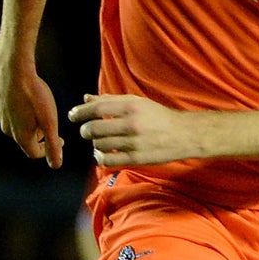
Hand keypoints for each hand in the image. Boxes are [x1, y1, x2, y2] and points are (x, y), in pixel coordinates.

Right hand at [0, 62, 65, 167]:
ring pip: (17, 126)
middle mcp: (6, 129)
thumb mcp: (49, 121)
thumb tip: (56, 166)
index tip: (60, 138)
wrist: (14, 69)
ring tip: (40, 111)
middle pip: (26, 140)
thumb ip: (53, 145)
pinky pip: (10, 114)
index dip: (49, 149)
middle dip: (40, 135)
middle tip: (50, 122)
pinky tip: (27, 101)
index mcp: (20, 135)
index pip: (35, 153)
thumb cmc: (34, 94)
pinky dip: (20, 112)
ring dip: (30, 123)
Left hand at [68, 93, 200, 165]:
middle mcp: (131, 124)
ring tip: (100, 142)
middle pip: (94, 128)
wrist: (185, 135)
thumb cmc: (159, 117)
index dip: (80, 112)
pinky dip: (100, 158)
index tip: (73, 116)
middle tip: (87, 131)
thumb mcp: (137, 102)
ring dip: (95, 144)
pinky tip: (102, 155)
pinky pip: (108, 161)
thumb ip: (110, 100)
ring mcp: (134, 143)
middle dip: (85, 130)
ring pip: (99, 145)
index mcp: (131, 106)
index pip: (96, 108)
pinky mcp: (136, 158)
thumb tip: (85, 98)